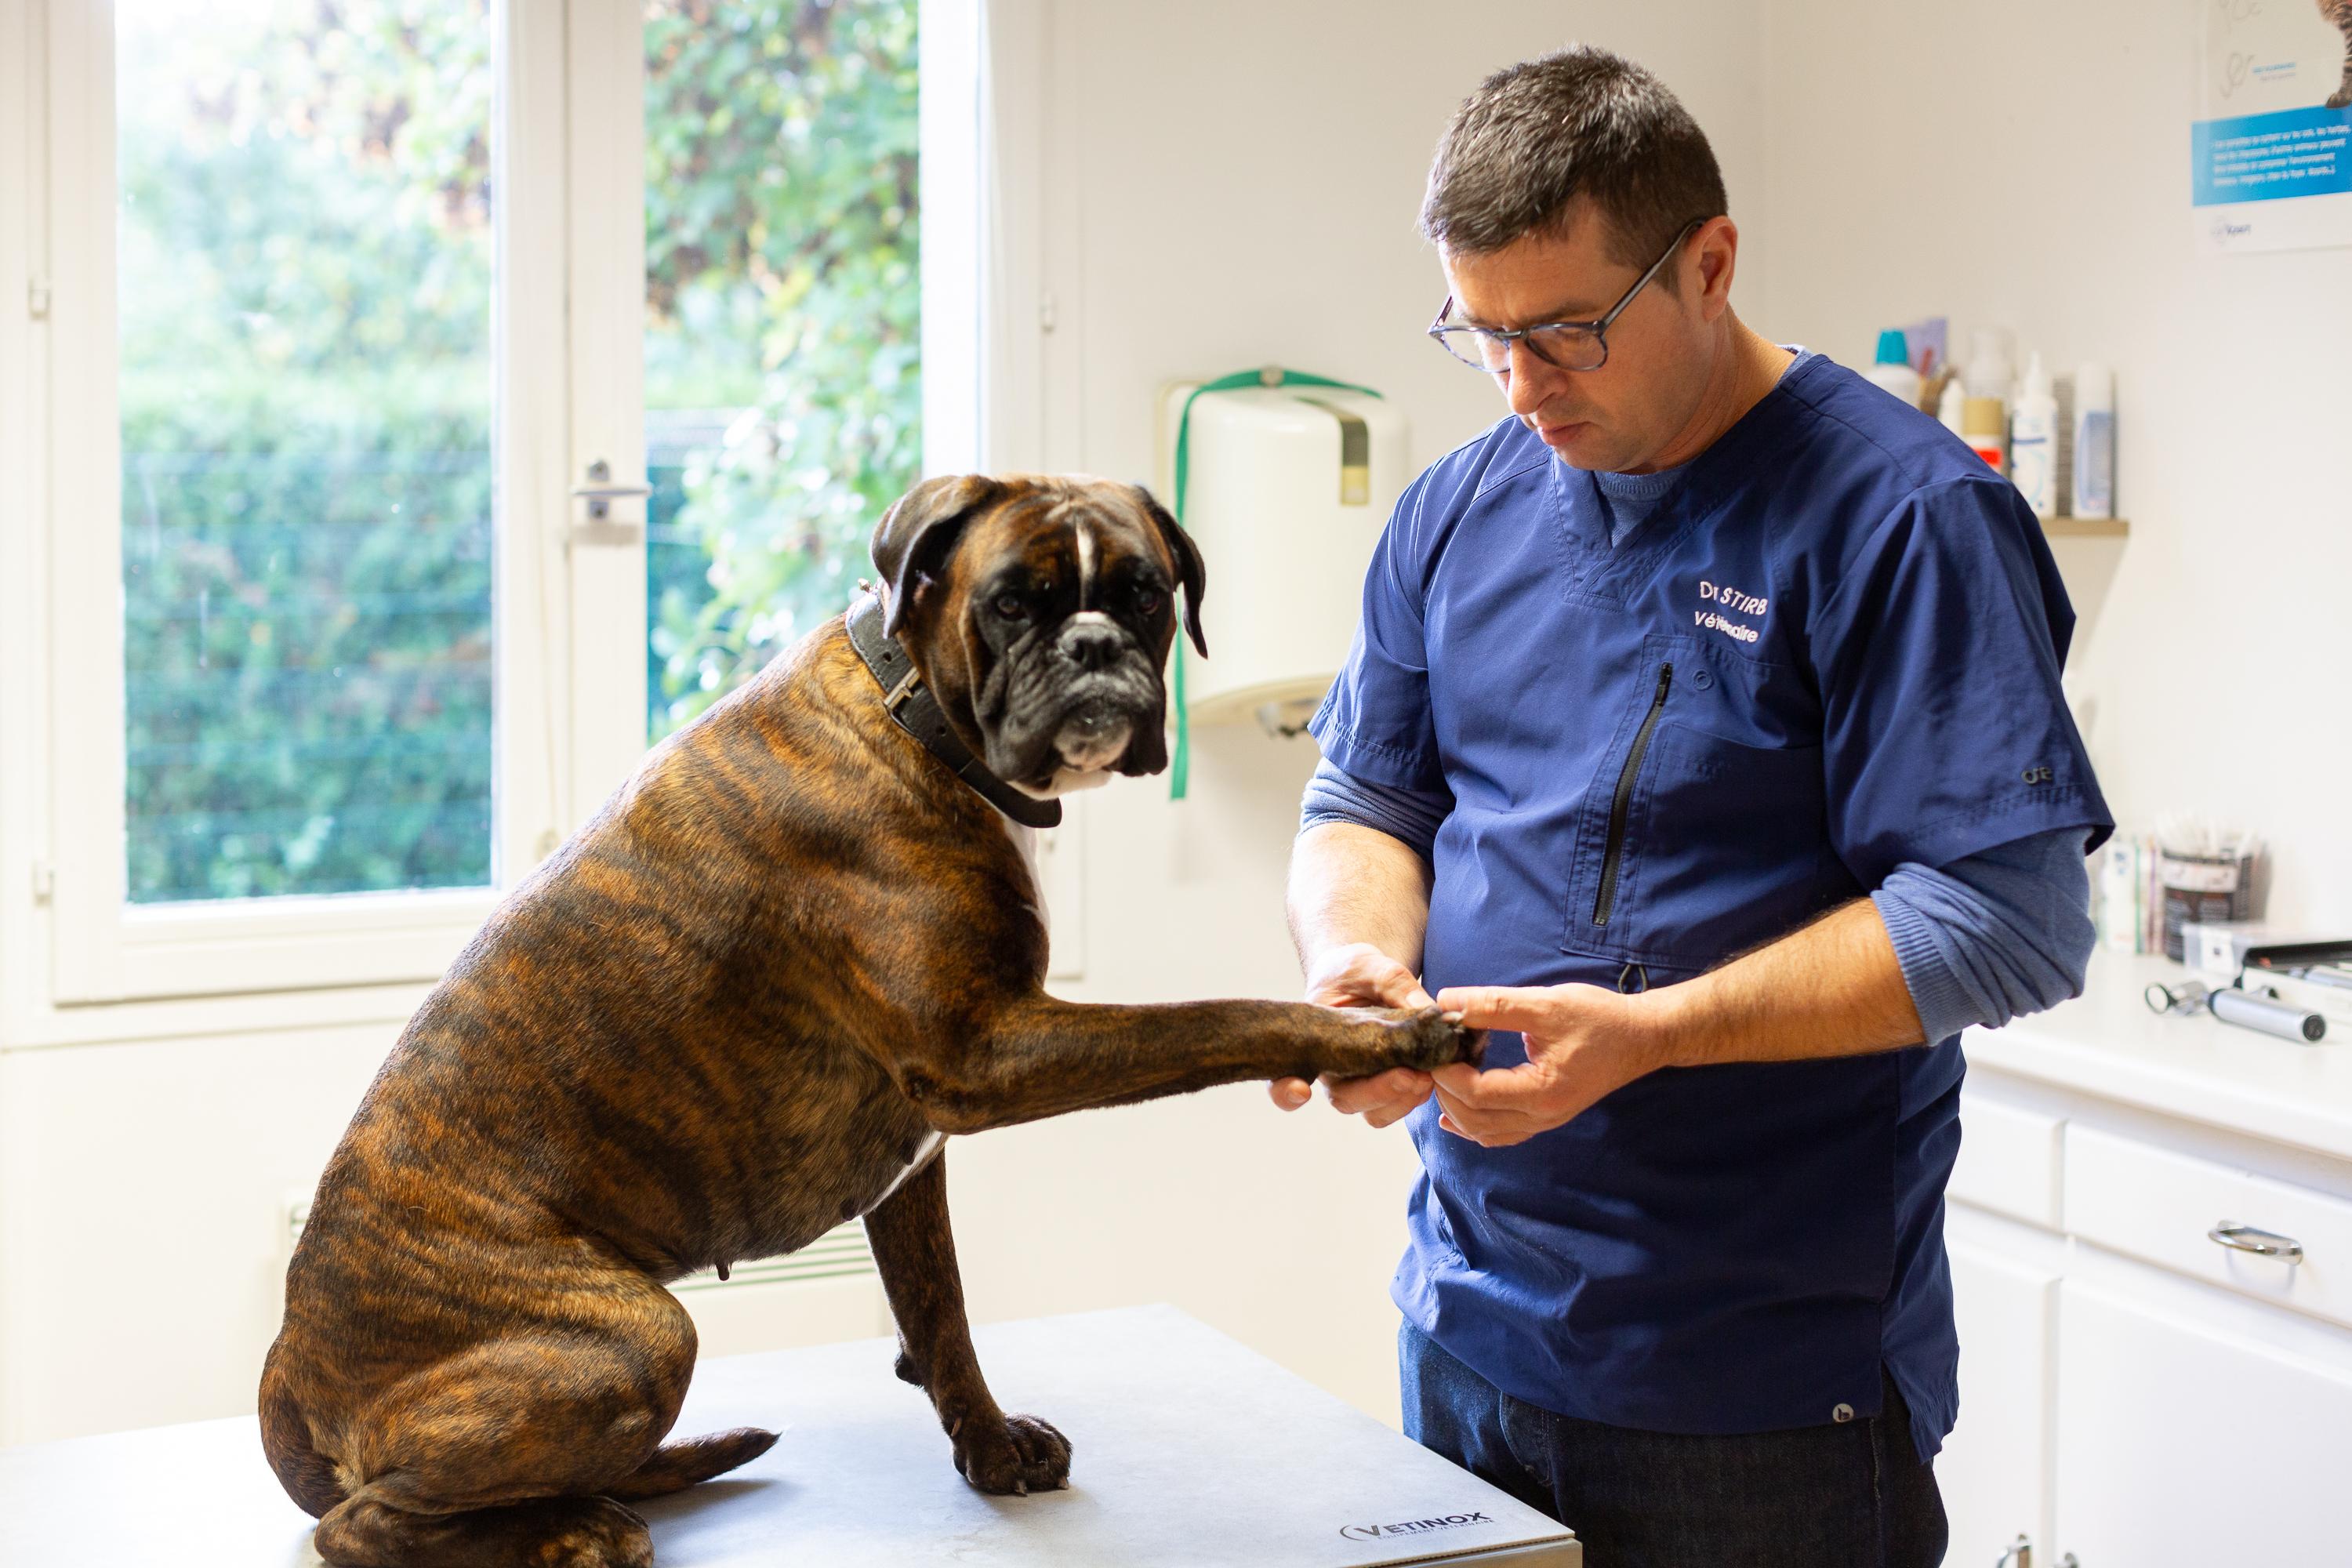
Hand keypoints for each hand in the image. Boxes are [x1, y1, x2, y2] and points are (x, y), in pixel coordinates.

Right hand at [1270, 942, 1435, 1122]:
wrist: (1367, 977)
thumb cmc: (1355, 970)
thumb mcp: (1371, 965)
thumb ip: (1394, 985)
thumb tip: (1428, 1014)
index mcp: (1311, 1041)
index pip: (1284, 1078)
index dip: (1286, 1091)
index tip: (1301, 1090)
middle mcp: (1330, 1069)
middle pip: (1344, 1100)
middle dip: (1376, 1093)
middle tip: (1408, 1076)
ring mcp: (1359, 1081)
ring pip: (1374, 1112)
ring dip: (1401, 1101)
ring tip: (1426, 1077)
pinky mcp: (1387, 1083)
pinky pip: (1397, 1105)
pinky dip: (1416, 1095)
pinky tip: (1432, 1074)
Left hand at [1426, 982, 1666, 1146]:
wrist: (1641, 1037)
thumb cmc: (1599, 1017)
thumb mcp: (1545, 1004)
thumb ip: (1495, 1005)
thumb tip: (1446, 1002)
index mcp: (1543, 1092)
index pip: (1478, 1095)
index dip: (1447, 1073)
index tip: (1432, 1047)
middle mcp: (1544, 1116)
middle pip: (1475, 1120)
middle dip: (1445, 1091)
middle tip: (1431, 1059)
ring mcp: (1546, 1121)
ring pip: (1485, 1133)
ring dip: (1457, 1110)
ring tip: (1441, 1077)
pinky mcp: (1547, 1116)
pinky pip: (1501, 1133)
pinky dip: (1474, 1123)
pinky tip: (1455, 1110)